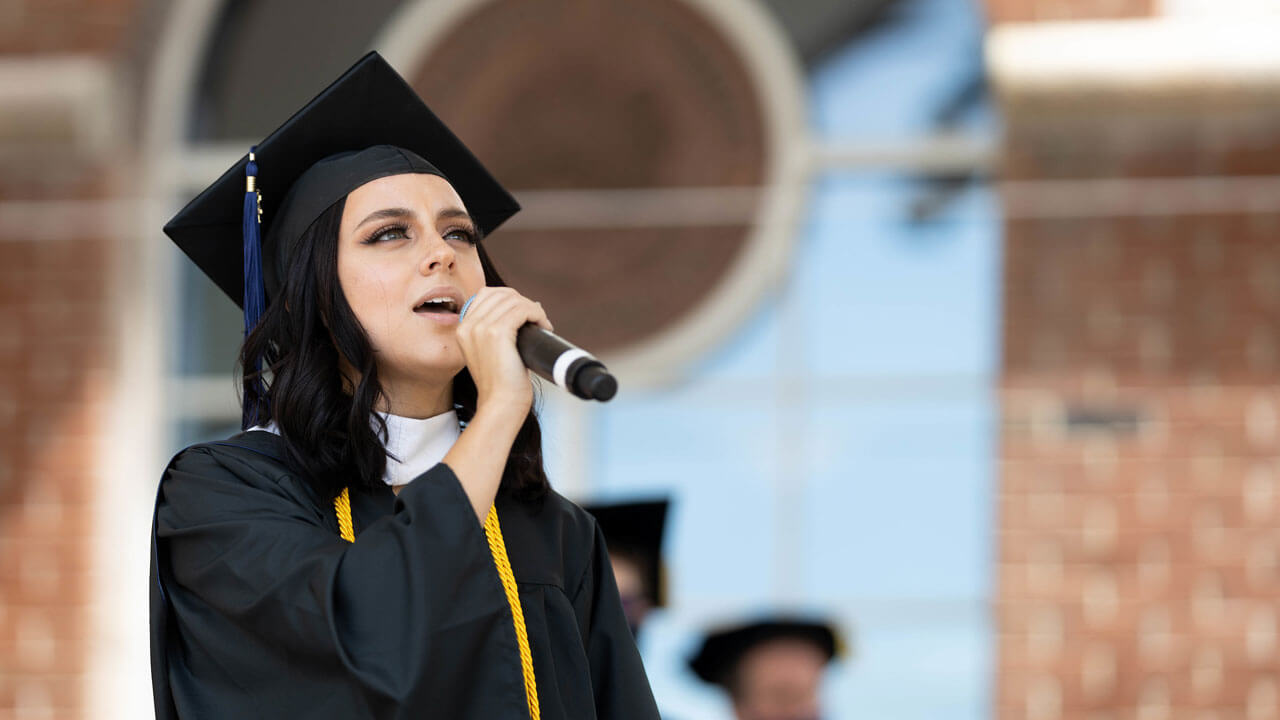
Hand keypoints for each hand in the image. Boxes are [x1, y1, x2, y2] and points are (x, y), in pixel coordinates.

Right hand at [455, 287, 552, 418]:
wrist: (500, 404)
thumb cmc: (502, 383)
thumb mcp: (492, 351)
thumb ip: (499, 329)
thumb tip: (531, 306)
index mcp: (463, 328)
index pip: (487, 294)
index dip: (511, 300)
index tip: (526, 316)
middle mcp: (468, 325)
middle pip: (501, 294)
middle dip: (523, 302)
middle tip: (537, 320)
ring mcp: (480, 328)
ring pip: (514, 300)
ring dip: (533, 310)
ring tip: (542, 325)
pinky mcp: (496, 332)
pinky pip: (522, 309)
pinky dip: (538, 314)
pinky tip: (544, 327)